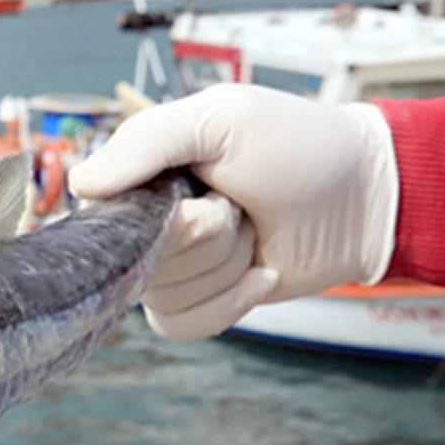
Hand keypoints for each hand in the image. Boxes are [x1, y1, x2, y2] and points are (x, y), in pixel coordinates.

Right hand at [70, 83, 399, 339]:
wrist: (365, 197)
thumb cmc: (299, 144)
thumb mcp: (222, 119)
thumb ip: (146, 141)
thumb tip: (79, 183)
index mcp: (142, 171)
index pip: (105, 214)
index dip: (159, 218)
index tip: (202, 196)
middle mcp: (148, 221)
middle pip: (139, 261)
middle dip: (206, 238)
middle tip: (240, 204)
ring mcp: (172, 265)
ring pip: (161, 296)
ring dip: (225, 267)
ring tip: (255, 231)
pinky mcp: (199, 301)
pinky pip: (179, 325)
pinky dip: (227, 303)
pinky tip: (260, 274)